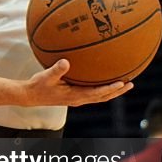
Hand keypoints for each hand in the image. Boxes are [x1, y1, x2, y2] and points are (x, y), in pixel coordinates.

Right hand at [18, 59, 132, 106]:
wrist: (30, 95)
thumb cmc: (38, 86)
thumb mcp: (46, 77)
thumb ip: (56, 70)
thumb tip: (66, 62)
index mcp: (74, 96)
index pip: (96, 93)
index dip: (109, 89)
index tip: (121, 83)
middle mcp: (78, 99)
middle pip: (103, 97)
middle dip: (117, 91)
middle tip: (131, 83)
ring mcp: (77, 99)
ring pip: (100, 96)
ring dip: (113, 91)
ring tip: (125, 83)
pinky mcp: (75, 96)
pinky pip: (94, 93)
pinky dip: (103, 88)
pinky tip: (106, 80)